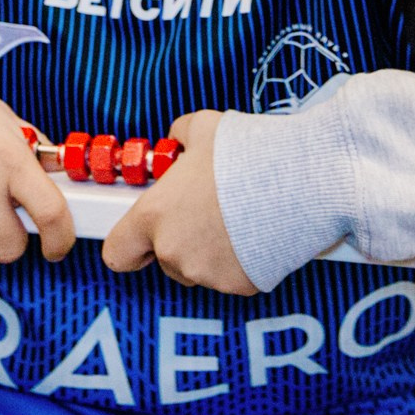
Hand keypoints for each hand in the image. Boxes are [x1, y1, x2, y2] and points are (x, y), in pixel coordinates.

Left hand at [101, 110, 258, 294]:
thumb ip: (180, 137)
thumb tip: (180, 139)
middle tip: (208, 212)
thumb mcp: (201, 128)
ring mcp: (207, 273)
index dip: (129, 245)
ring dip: (212, 252)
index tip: (142, 236)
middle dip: (182, 240)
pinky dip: (243, 262)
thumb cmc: (244, 153)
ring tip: (238, 218)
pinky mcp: (241, 285)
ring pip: (200, 269)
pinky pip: (234, 276)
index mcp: (153, 216)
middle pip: (166, 259)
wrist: (296, 181)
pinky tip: (257, 233)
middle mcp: (173, 252)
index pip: (117, 252)